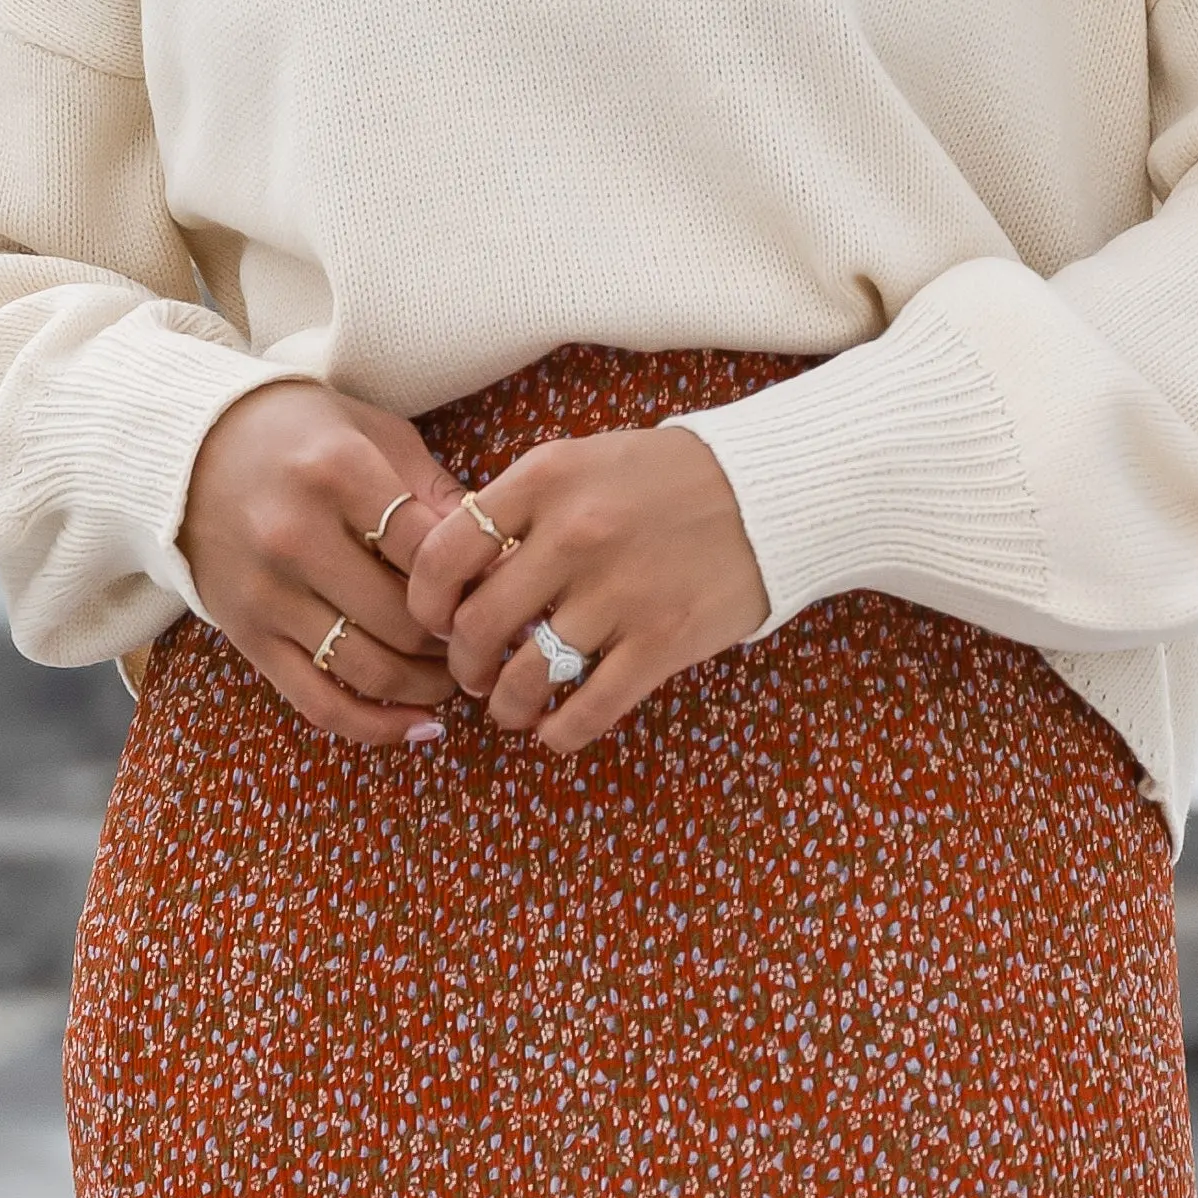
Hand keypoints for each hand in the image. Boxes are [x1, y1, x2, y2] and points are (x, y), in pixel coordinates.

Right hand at [177, 379, 471, 744]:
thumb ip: (435, 490)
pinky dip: (377, 726)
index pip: (431, 550)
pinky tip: (420, 726)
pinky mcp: (246, 634)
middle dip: (458, 640)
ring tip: (455, 676)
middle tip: (484, 638)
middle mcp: (295, 535)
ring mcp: (266, 592)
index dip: (478, 580)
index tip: (500, 589)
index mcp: (336, 471)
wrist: (186, 450)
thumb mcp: (371, 432)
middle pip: (406, 619)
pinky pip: (318, 702)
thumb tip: (501, 555)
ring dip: (429, 687)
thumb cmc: (298, 435)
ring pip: (370, 669)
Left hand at [401, 422, 769, 758]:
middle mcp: (575, 534)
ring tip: (511, 707)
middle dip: (464, 663)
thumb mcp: (584, 464)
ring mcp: (621, 592)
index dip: (426, 601)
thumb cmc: (667, 480)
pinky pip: (589, 709)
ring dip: (506, 705)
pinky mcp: (663, 641)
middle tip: (473, 673)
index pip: (445, 551)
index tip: (434, 621)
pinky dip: (559, 732)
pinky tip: (554, 730)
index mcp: (545, 479)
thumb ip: (521, 509)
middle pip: (479, 625)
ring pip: (527, 677)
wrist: (771, 492)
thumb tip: (460, 579)